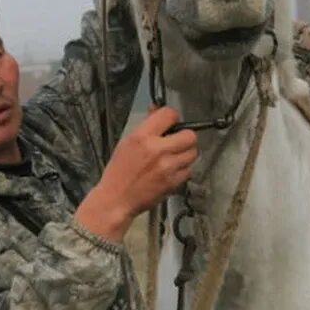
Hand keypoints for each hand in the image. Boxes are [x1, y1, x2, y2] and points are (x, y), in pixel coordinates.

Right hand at [75, 107, 198, 241]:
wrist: (117, 199)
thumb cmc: (119, 172)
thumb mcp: (127, 142)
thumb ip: (146, 126)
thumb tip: (156, 110)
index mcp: (142, 137)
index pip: (169, 114)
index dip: (173, 117)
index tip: (172, 122)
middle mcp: (157, 150)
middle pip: (189, 135)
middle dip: (185, 136)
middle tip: (178, 141)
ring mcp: (167, 167)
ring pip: (193, 153)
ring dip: (186, 153)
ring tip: (174, 157)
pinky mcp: (173, 182)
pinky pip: (189, 170)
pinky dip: (183, 169)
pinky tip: (171, 170)